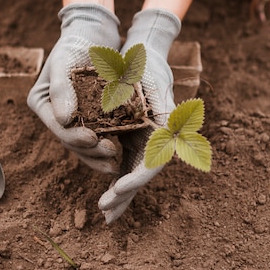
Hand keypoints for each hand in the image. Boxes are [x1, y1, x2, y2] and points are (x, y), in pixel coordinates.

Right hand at [28, 3, 121, 172]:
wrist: (93, 31)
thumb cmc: (76, 42)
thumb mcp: (65, 61)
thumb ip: (61, 89)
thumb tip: (64, 120)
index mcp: (42, 103)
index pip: (58, 127)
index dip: (74, 137)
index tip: (93, 139)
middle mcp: (55, 114)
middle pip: (71, 140)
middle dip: (90, 151)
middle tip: (110, 154)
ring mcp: (73, 117)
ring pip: (84, 143)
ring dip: (99, 155)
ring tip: (115, 164)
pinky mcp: (91, 116)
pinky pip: (99, 135)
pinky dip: (108, 144)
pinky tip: (121, 154)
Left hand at [98, 9, 180, 221]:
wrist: (146, 55)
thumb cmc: (143, 65)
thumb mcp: (140, 80)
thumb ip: (141, 104)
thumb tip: (145, 133)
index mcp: (163, 127)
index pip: (153, 161)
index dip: (136, 179)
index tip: (117, 190)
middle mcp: (158, 137)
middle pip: (143, 174)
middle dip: (125, 195)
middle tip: (106, 213)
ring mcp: (146, 140)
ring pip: (135, 173)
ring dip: (122, 195)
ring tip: (106, 213)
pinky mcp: (135, 139)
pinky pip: (128, 165)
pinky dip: (118, 180)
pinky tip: (107, 196)